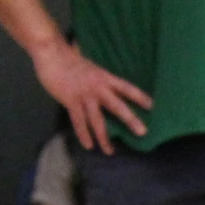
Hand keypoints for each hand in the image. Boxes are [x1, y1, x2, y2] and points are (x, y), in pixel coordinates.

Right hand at [33, 39, 151, 152]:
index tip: (152, 106)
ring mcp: (84, 95)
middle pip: (117, 105)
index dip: (139, 96)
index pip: (126, 87)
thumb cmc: (70, 59)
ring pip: (97, 119)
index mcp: (104, 77)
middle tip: (143, 132)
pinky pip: (78, 121)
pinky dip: (84, 134)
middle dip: (130, 119)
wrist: (51, 53)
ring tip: (110, 151)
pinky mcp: (70, 100)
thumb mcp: (91, 67)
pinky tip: (89, 145)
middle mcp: (98, 87)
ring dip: (104, 137)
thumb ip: (99, 78)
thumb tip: (108, 87)